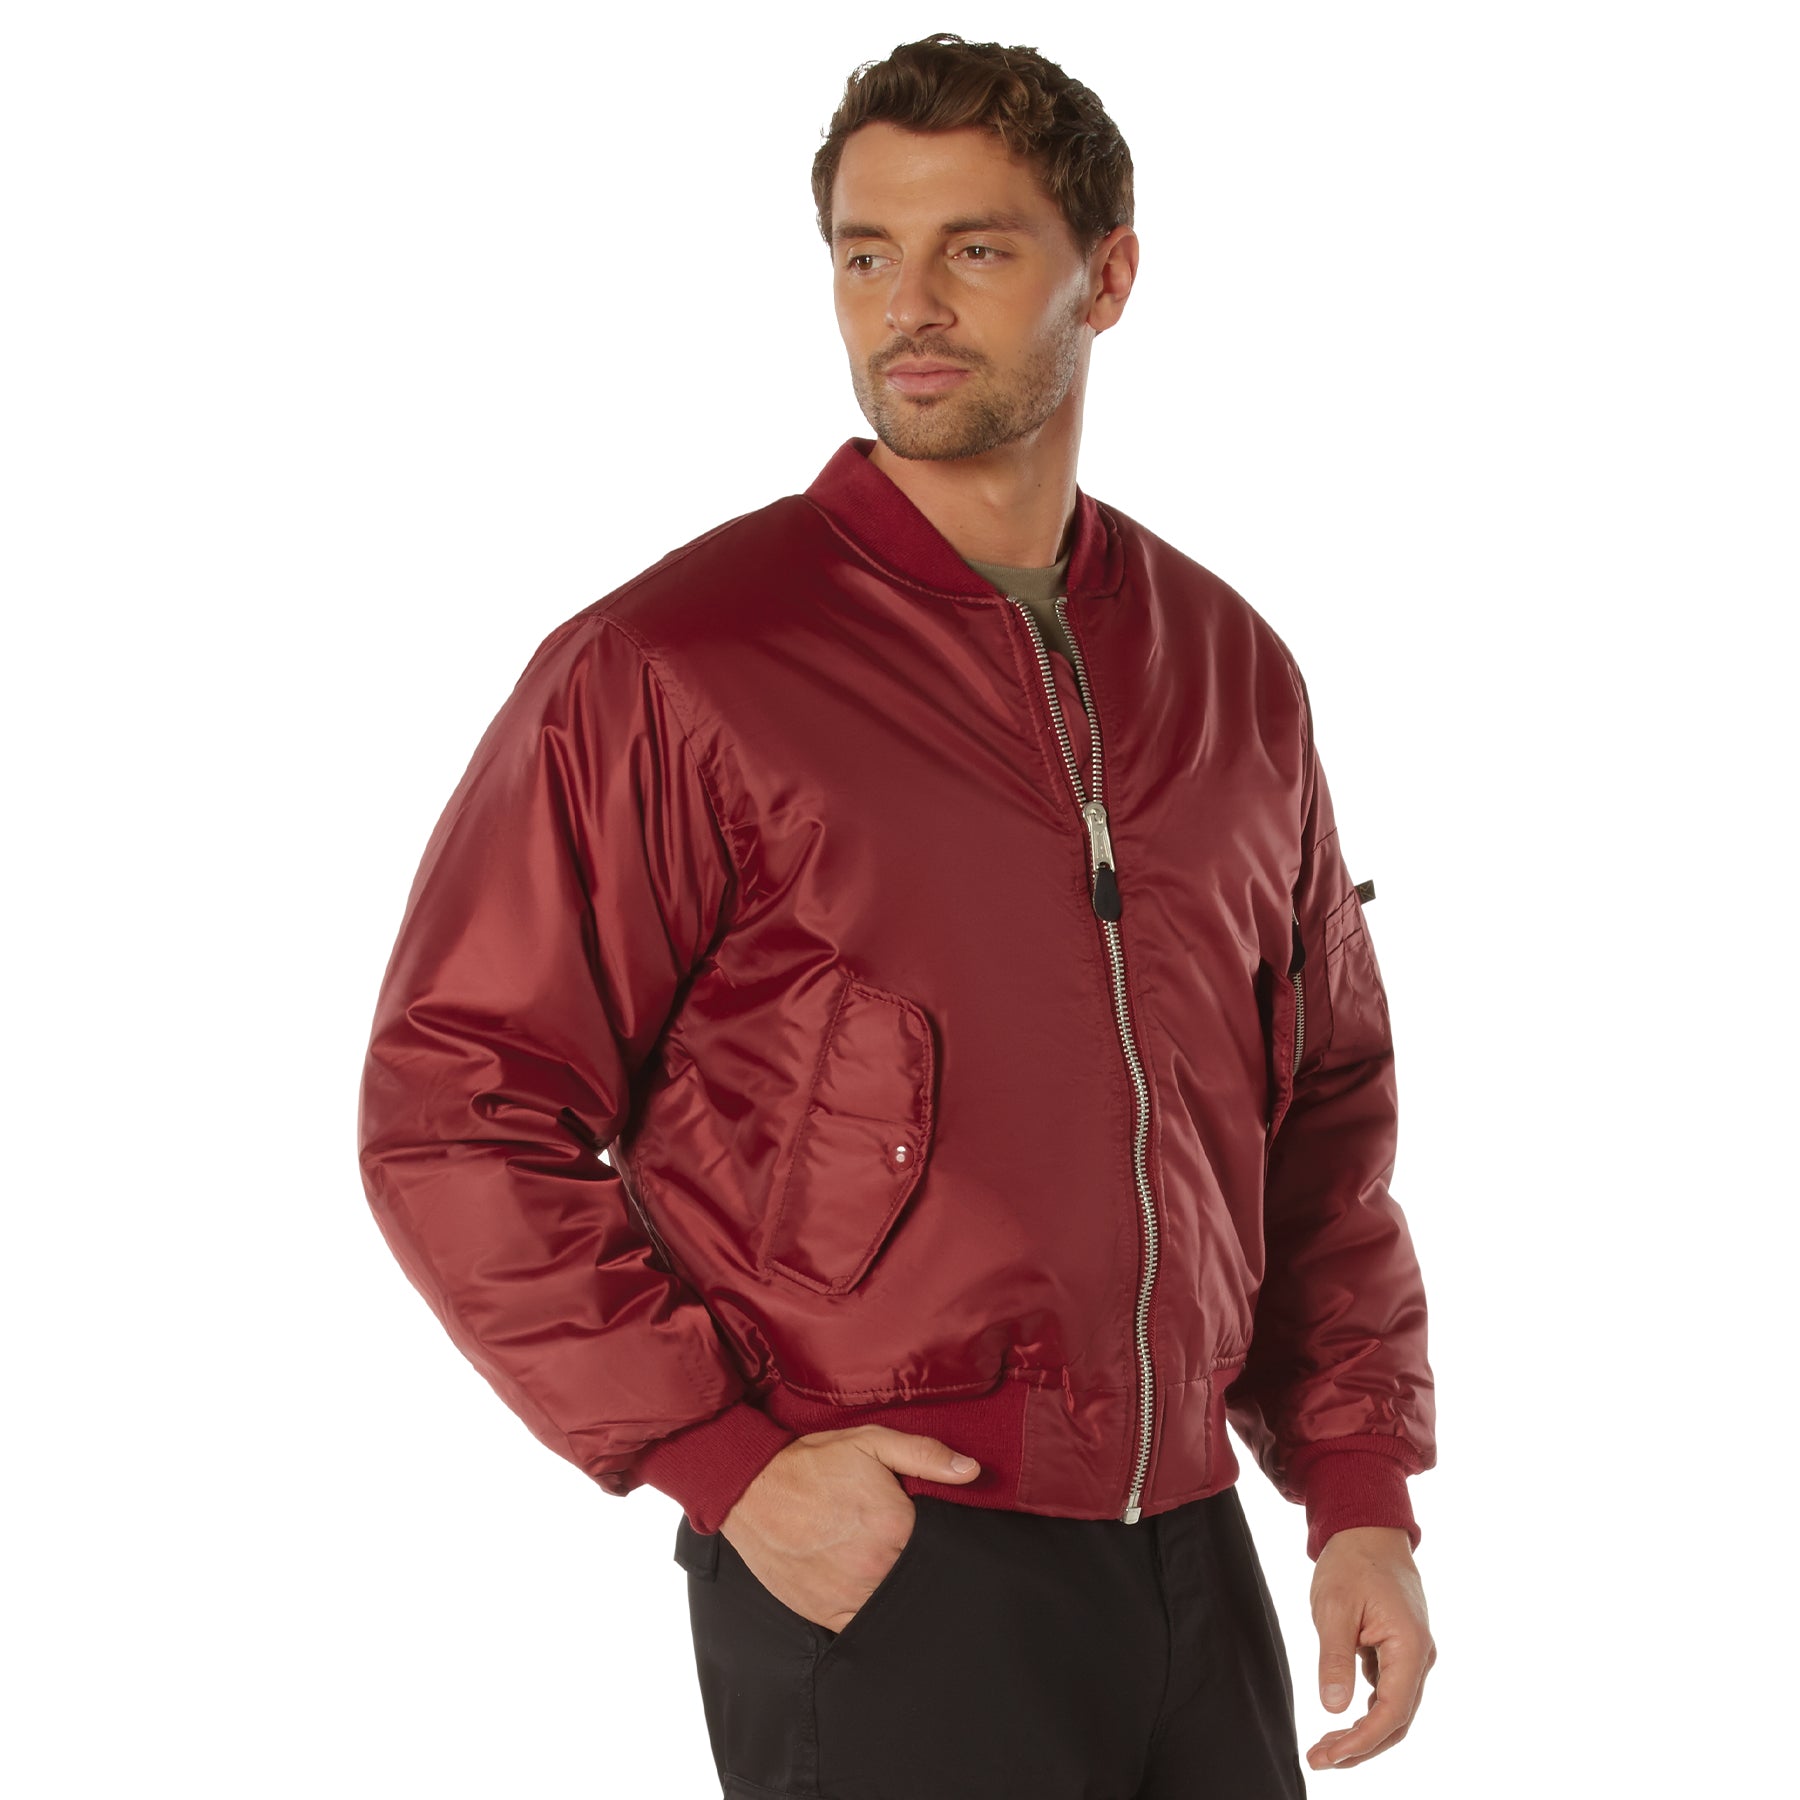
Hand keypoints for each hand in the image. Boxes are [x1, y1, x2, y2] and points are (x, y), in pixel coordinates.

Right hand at [718, 1424, 980, 1631]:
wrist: (752, 1489)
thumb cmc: (813, 1463)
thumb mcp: (871, 1442)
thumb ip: (925, 1455)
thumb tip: (972, 1470)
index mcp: (895, 1527)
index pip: (943, 1546)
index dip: (945, 1540)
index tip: (940, 1533)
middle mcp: (876, 1569)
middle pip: (920, 1580)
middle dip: (923, 1568)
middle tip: (911, 1551)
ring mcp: (851, 1597)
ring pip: (896, 1608)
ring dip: (899, 1594)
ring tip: (890, 1571)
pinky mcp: (826, 1615)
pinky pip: (864, 1629)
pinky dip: (872, 1618)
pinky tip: (873, 1599)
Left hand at [1305, 1526, 1435, 1770]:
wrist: (1368, 1527)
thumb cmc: (1351, 1562)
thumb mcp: (1333, 1607)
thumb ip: (1335, 1658)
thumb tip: (1334, 1708)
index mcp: (1409, 1646)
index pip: (1392, 1712)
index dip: (1362, 1742)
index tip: (1329, 1757)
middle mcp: (1419, 1656)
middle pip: (1396, 1720)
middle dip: (1361, 1746)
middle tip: (1320, 1759)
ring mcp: (1412, 1653)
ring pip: (1393, 1708)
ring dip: (1363, 1732)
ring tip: (1326, 1748)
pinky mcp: (1399, 1649)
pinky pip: (1387, 1690)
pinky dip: (1366, 1710)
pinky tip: (1340, 1716)